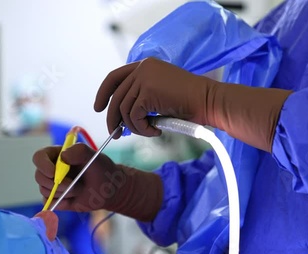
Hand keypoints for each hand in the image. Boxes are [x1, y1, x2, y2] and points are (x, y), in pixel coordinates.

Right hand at [33, 143, 162, 221]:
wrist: (109, 190)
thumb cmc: (102, 170)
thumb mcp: (94, 157)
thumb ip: (80, 151)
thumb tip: (63, 156)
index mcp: (57, 154)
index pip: (39, 157)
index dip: (43, 165)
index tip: (54, 172)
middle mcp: (52, 169)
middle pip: (39, 176)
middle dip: (57, 183)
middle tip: (74, 184)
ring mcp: (52, 184)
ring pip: (44, 190)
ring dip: (63, 192)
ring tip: (79, 189)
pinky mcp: (56, 199)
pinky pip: (49, 203)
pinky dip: (61, 202)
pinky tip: (74, 198)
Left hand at [94, 57, 215, 136]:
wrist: (208, 101)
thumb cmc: (190, 102)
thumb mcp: (161, 93)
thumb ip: (142, 96)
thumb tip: (120, 117)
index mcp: (145, 65)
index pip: (115, 78)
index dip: (103, 93)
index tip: (98, 108)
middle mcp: (142, 68)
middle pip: (115, 96)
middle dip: (113, 118)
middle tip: (116, 134)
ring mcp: (144, 78)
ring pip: (124, 110)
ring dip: (135, 127)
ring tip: (150, 131)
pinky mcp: (148, 92)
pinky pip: (134, 117)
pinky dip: (143, 129)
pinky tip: (156, 130)